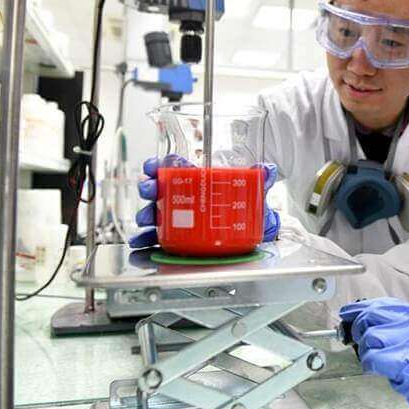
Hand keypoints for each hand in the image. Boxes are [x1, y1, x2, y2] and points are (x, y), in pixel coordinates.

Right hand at [128, 155, 280, 247]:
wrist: (251, 230)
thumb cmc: (245, 205)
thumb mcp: (254, 190)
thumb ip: (261, 177)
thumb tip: (268, 169)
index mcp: (197, 181)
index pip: (173, 168)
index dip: (159, 165)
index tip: (152, 167)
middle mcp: (183, 198)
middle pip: (160, 189)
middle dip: (150, 188)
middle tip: (149, 191)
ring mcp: (178, 219)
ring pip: (156, 214)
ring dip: (147, 214)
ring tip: (145, 219)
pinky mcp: (178, 239)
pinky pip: (158, 239)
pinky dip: (146, 241)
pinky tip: (141, 243)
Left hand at [339, 298, 408, 408]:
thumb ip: (400, 328)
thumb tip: (368, 323)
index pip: (384, 304)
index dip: (361, 308)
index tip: (348, 313)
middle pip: (373, 315)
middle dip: (358, 327)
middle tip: (355, 338)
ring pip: (370, 336)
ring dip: (365, 350)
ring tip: (373, 360)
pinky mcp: (405, 362)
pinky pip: (373, 358)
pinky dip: (369, 365)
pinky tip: (375, 369)